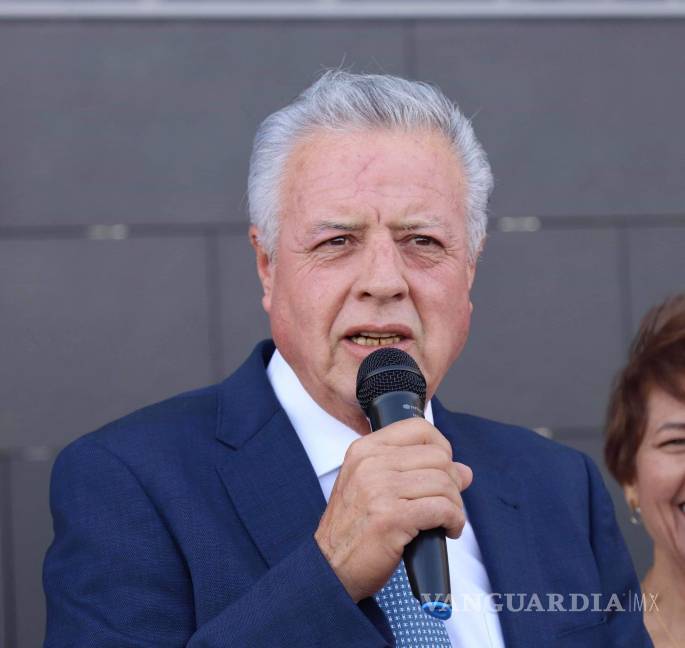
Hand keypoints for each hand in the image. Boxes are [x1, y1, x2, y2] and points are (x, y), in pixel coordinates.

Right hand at [314, 418, 472, 602]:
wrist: (330, 567)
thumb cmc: (354, 529)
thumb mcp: (373, 487)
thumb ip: (414, 472)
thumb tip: (464, 470)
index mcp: (364, 450)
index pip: (418, 428)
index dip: (441, 447)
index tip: (444, 468)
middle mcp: (370, 464)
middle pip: (437, 456)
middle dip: (452, 481)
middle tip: (447, 502)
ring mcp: (380, 489)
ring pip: (443, 482)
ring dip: (455, 504)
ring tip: (447, 519)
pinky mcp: (392, 517)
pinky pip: (442, 508)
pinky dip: (454, 520)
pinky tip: (448, 530)